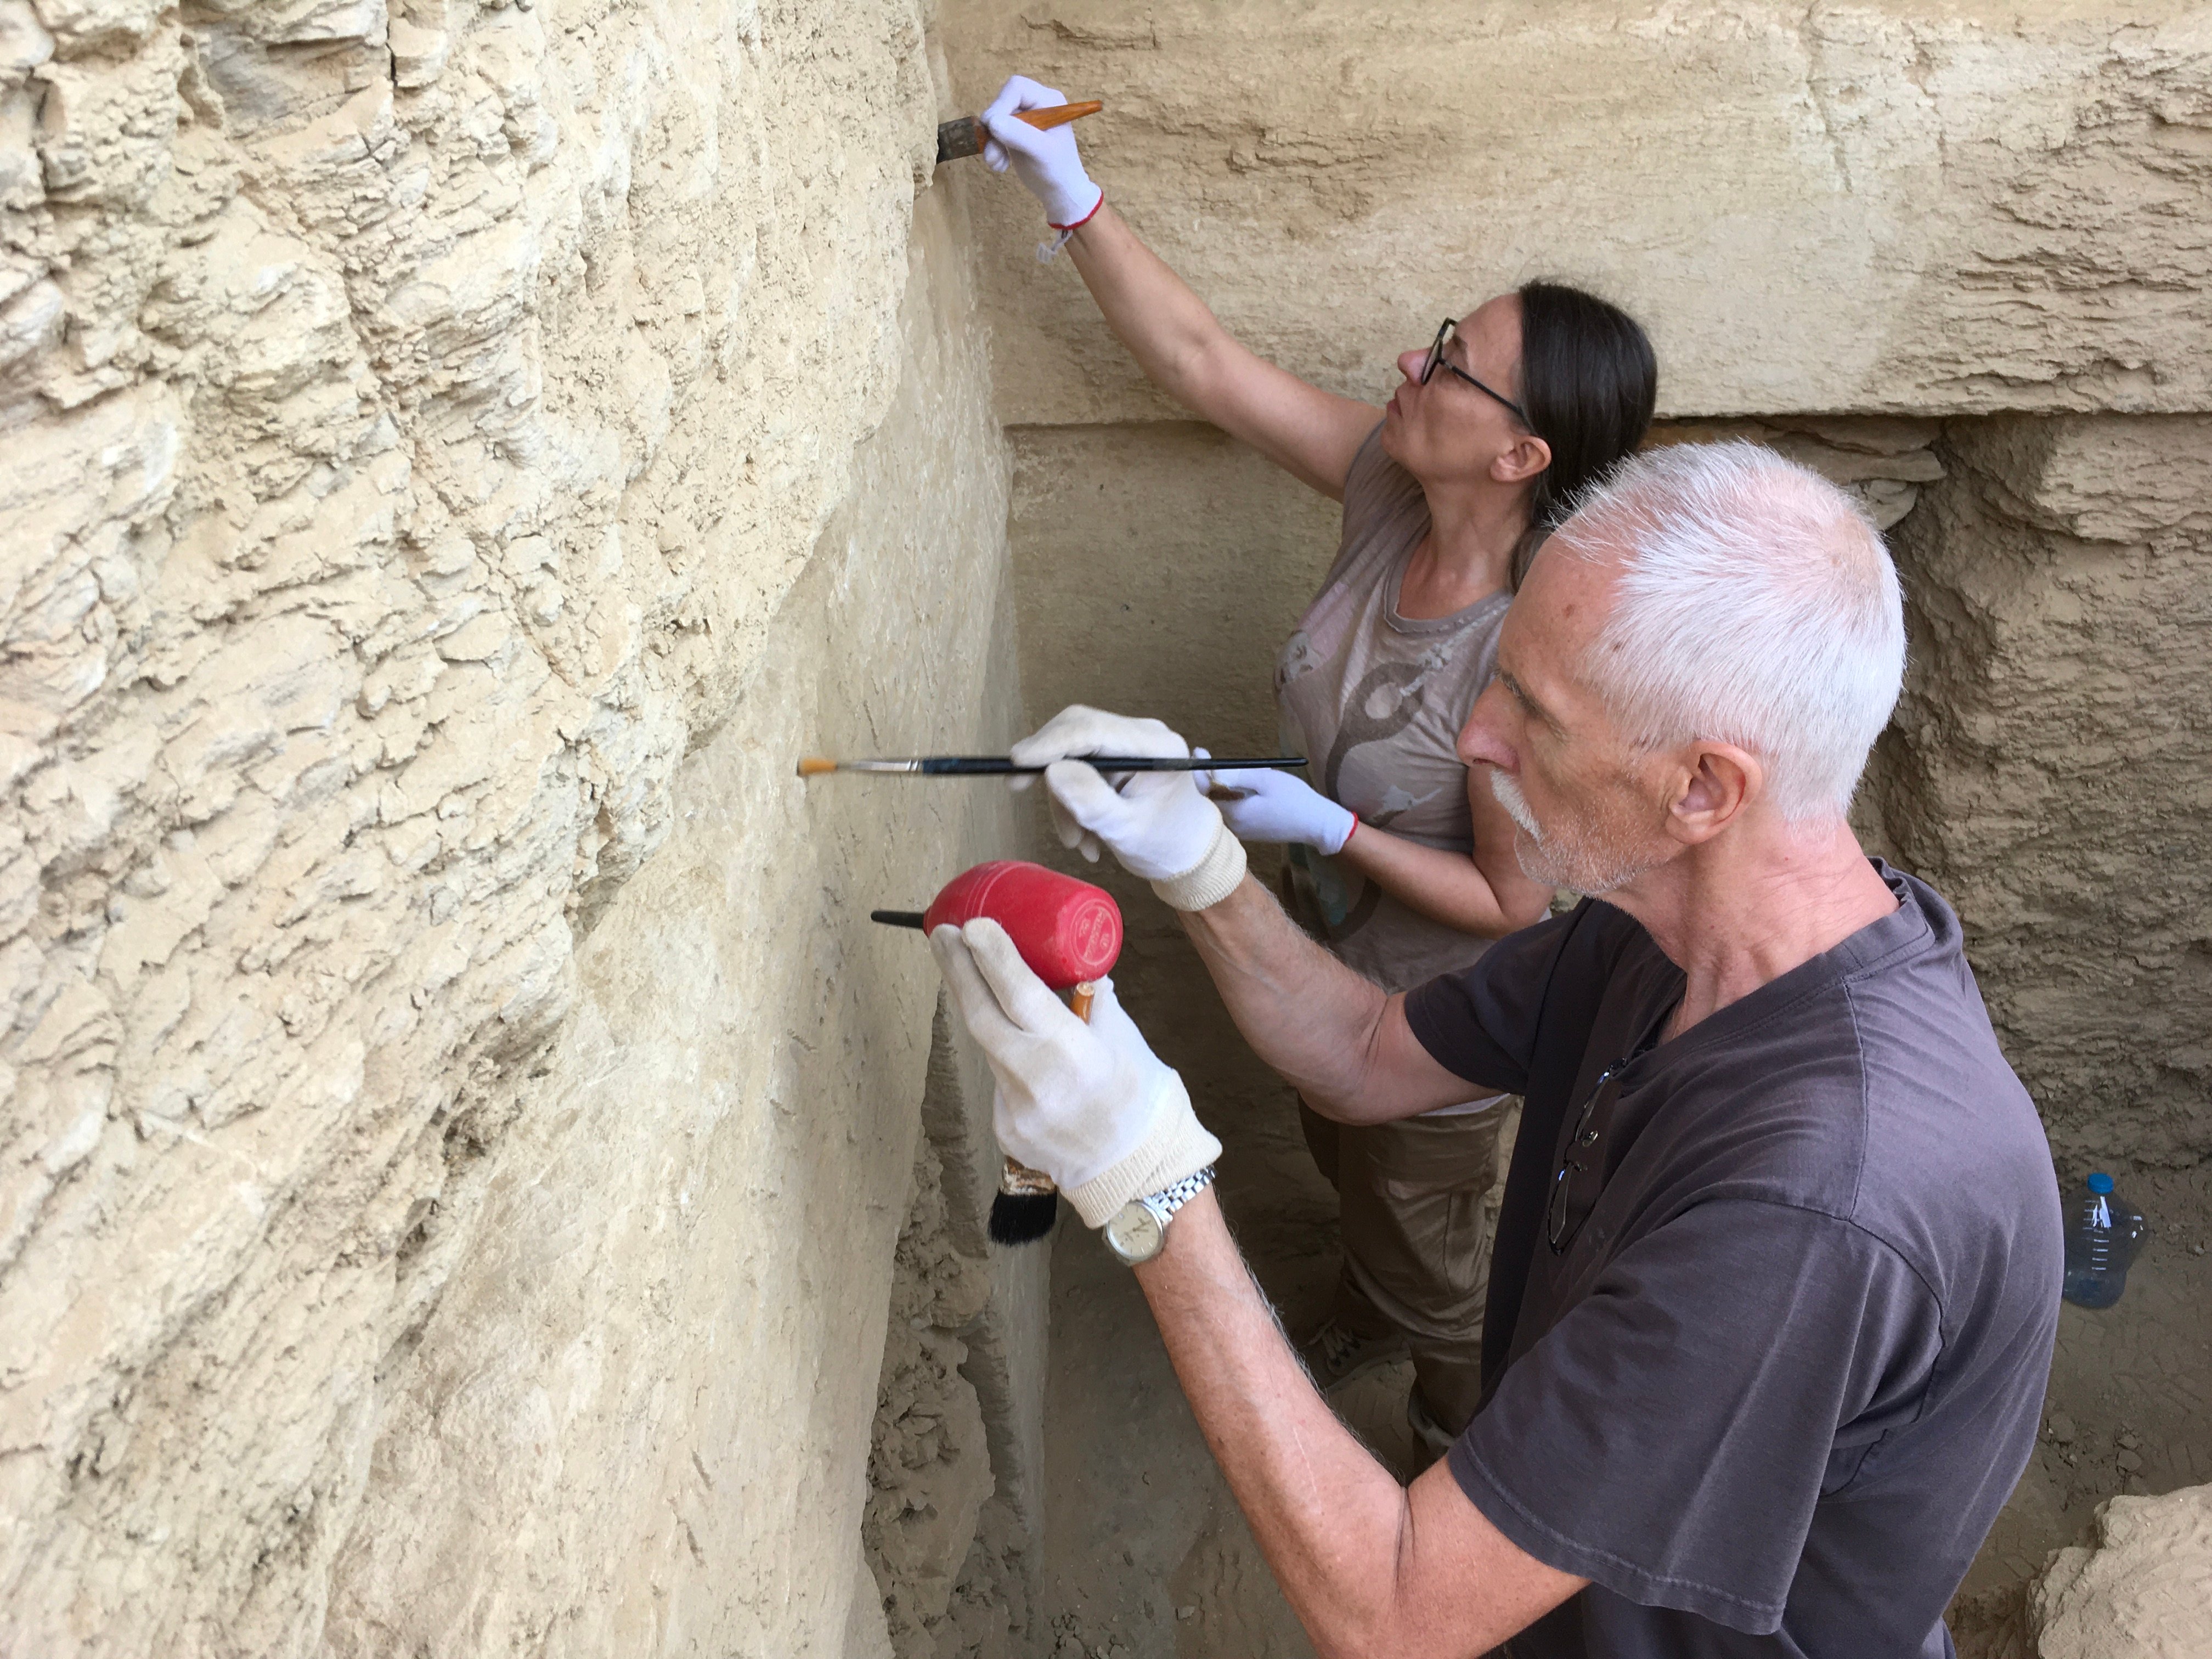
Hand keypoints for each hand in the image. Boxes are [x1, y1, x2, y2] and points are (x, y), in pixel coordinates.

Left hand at [930, 918, 1220, 1226]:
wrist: (1136, 1169)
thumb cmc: (1137, 1095)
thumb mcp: (1125, 1038)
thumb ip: (1094, 1002)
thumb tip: (1073, 968)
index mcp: (1073, 1053)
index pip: (1020, 994)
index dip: (992, 957)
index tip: (971, 925)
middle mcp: (1037, 1082)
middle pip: (981, 1016)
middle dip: (958, 970)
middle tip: (942, 933)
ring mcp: (1015, 1110)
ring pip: (989, 1047)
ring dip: (982, 1011)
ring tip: (977, 977)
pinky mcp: (1005, 1129)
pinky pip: (999, 1080)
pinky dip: (1008, 1059)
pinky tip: (1024, 1056)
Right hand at [980, 73, 1103, 228]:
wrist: (1060, 191)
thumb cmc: (1058, 170)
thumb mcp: (1040, 151)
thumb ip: (1018, 134)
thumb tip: (991, 121)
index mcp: (1048, 100)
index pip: (1016, 88)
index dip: (1000, 104)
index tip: (992, 128)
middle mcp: (1035, 104)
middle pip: (1002, 103)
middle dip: (994, 129)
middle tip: (992, 155)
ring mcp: (1024, 117)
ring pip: (995, 119)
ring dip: (991, 142)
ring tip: (996, 164)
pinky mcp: (1014, 131)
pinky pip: (994, 131)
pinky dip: (993, 148)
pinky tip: (1001, 165)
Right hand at [1010, 705, 1222, 880]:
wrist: (1185, 854)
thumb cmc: (1164, 844)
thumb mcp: (1126, 831)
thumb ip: (1092, 802)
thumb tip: (1052, 772)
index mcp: (1155, 746)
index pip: (1092, 729)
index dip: (1050, 743)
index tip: (1016, 762)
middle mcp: (1142, 733)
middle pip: (1076, 732)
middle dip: (1051, 771)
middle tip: (1017, 789)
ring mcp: (1129, 742)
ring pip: (1072, 752)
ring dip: (1064, 798)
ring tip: (1078, 841)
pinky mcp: (1117, 755)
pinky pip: (1079, 766)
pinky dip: (1073, 800)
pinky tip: (1086, 834)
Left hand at [1199, 759, 1355, 853]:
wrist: (1317, 825)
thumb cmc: (1294, 799)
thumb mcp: (1266, 779)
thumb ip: (1235, 775)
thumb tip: (1210, 768)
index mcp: (1235, 813)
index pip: (1205, 791)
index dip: (1198, 771)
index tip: (1198, 751)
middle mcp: (1233, 826)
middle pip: (1210, 799)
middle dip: (1208, 778)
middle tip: (1209, 758)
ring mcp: (1241, 831)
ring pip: (1221, 806)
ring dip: (1221, 788)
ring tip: (1228, 771)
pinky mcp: (1249, 832)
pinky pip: (1232, 812)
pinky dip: (1231, 798)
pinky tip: (1242, 788)